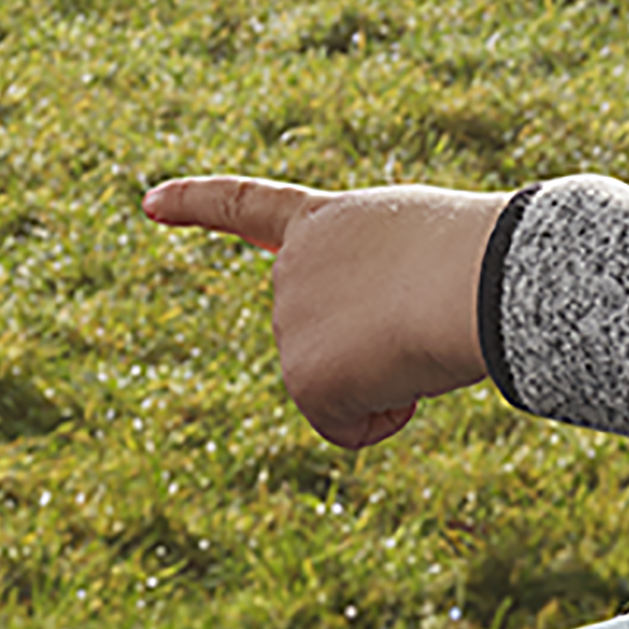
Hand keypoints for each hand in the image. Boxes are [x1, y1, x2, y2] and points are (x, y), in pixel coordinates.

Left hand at [145, 174, 503, 447]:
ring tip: (416, 330)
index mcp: (325, 221)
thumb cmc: (479, 254)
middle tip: (418, 310)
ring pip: (343, 384)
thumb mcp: (429, 248)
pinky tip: (405, 373)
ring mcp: (288, 322)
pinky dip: (383, 416)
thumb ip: (388, 284)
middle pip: (328, 337)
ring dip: (389, 375)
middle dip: (375, 344)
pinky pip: (349, 426)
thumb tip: (396, 350)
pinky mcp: (302, 379)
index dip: (197, 202)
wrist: (470, 279)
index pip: (248, 204)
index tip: (149, 202)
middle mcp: (290, 267)